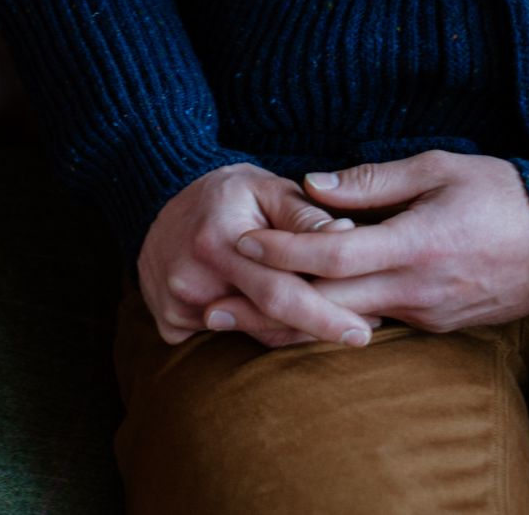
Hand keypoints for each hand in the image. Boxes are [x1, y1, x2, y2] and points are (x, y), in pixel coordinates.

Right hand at [137, 163, 376, 348]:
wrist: (161, 199)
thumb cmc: (227, 193)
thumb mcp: (266, 188)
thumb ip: (304, 216)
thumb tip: (347, 235)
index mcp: (218, 241)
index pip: (282, 290)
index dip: (326, 312)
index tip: (367, 324)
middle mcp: (193, 279)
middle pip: (268, 321)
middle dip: (320, 329)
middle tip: (364, 331)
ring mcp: (176, 306)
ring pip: (250, 334)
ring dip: (294, 331)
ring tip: (334, 319)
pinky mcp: (167, 323)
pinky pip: (223, 340)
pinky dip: (255, 331)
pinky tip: (282, 319)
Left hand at [229, 150, 528, 332]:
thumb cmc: (503, 193)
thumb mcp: (439, 167)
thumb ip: (374, 179)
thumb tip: (313, 183)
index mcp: (413, 244)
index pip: (331, 256)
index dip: (281, 251)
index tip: (238, 244)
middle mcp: (414, 290)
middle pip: (324, 309)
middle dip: (266, 309)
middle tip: (212, 306)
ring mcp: (425, 315)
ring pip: (346, 325)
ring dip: (294, 321)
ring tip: (242, 316)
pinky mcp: (436, 326)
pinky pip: (376, 325)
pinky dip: (336, 321)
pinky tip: (308, 313)